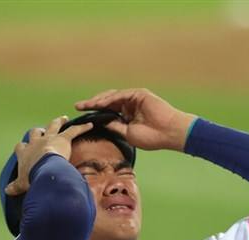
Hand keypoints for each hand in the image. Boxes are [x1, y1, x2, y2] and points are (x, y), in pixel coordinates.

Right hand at [4, 116, 92, 196]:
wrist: (45, 172)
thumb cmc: (33, 179)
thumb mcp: (22, 184)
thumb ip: (15, 186)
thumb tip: (7, 191)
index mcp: (25, 153)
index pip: (21, 147)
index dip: (23, 147)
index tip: (24, 147)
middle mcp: (35, 143)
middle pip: (35, 132)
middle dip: (38, 131)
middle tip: (42, 131)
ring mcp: (49, 139)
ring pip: (53, 126)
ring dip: (58, 122)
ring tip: (63, 118)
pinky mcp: (62, 139)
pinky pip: (73, 131)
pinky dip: (82, 128)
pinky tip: (90, 125)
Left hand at [74, 88, 195, 151]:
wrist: (169, 133)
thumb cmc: (152, 137)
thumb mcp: (128, 134)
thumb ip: (115, 126)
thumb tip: (101, 123)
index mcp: (128, 115)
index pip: (108, 111)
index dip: (95, 112)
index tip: (82, 114)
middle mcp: (130, 105)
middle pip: (108, 101)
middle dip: (93, 103)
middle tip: (79, 107)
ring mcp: (135, 98)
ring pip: (112, 96)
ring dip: (99, 100)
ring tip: (87, 105)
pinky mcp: (139, 94)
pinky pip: (120, 95)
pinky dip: (110, 99)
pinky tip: (100, 104)